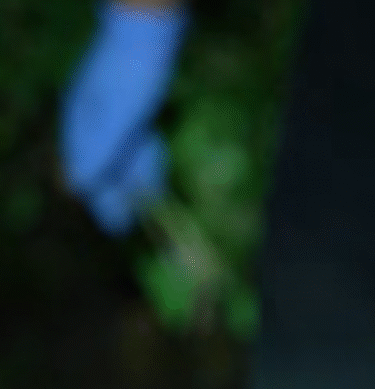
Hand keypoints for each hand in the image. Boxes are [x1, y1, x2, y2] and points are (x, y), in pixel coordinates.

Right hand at [59, 1, 187, 235]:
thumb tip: (78, 189)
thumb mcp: (120, 118)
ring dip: (131, 181)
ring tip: (140, 208)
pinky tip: (151, 174)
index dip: (100, 200)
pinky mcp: (132, 103)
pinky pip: (135, 141)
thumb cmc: (132, 74)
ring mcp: (112, 112)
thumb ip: (101, 152)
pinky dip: (143, 161)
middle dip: (113, 196)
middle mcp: (92, 121)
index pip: (85, 174)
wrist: (149, 30)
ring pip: (120, 155)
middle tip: (122, 227)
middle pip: (103, 167)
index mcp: (83, 127)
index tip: (114, 225)